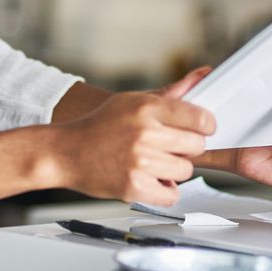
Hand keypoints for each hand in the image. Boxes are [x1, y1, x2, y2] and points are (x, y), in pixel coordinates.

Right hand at [57, 67, 215, 205]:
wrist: (65, 152)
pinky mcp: (134, 187)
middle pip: (197, 146)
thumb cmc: (99, 125)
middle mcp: (144, 134)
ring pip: (185, 171)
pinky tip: (149, 179)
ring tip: (153, 162)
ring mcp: (139, 162)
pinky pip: (171, 195)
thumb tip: (204, 75)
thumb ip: (170, 93)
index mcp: (146, 108)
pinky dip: (163, 190)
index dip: (205, 126)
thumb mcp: (132, 100)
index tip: (201, 129)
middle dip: (187, 148)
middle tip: (169, 147)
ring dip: (174, 170)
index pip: (200, 118)